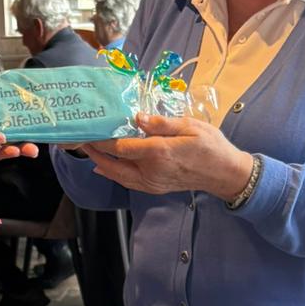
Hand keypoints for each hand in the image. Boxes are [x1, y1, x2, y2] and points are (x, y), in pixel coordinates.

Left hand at [79, 113, 253, 199]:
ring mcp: (152, 182)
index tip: (87, 131)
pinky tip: (105, 167)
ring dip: (101, 164)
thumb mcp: (190, 126)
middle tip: (79, 141)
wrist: (225, 174)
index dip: (101, 140)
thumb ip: (162, 123)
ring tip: (88, 151)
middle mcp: (151, 171)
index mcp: (159, 153)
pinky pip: (128, 182)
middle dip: (94, 153)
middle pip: (113, 165)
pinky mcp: (155, 187)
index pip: (121, 147)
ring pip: (118, 176)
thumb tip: (138, 118)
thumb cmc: (211, 146)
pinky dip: (114, 174)